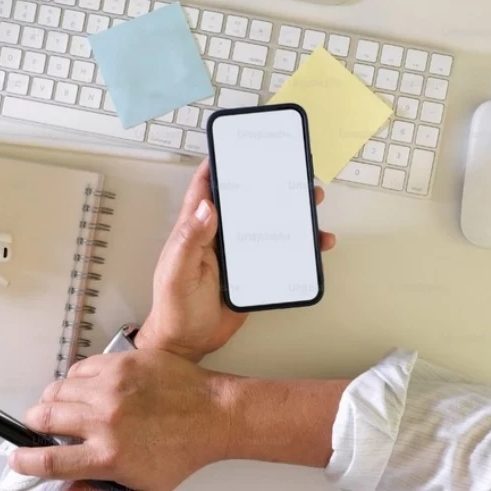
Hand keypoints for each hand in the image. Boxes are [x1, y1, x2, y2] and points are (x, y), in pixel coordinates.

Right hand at [11, 351, 229, 490]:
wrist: (214, 414)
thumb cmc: (183, 449)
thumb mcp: (140, 485)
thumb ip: (97, 487)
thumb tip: (66, 489)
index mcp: (108, 455)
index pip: (48, 460)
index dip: (25, 460)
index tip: (18, 457)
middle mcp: (106, 419)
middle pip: (43, 417)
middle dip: (33, 425)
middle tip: (39, 427)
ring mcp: (113, 386)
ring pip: (58, 389)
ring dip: (52, 400)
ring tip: (62, 407)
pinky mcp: (123, 362)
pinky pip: (82, 367)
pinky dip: (76, 379)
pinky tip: (85, 388)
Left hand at [138, 159, 335, 361]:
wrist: (189, 344)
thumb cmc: (175, 309)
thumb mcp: (177, 273)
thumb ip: (189, 240)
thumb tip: (208, 206)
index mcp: (195, 230)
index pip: (205, 188)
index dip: (218, 164)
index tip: (238, 145)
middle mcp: (217, 236)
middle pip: (244, 201)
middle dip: (267, 183)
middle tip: (292, 171)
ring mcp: (236, 254)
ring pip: (266, 223)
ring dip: (289, 212)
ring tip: (312, 201)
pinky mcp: (252, 272)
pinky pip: (278, 252)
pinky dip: (298, 247)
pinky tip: (315, 245)